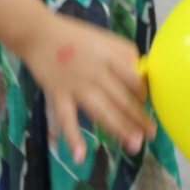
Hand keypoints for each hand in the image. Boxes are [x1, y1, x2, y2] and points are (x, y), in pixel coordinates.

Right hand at [18, 12, 153, 161]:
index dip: (143, 93)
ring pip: (102, 111)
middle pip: (122, 98)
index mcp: (108, 55)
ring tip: (134, 145)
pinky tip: (80, 156)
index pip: (133, 78)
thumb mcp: (103, 38)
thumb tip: (140, 74)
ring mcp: (77, 85)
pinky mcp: (58, 94)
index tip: (145, 103)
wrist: (38, 33)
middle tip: (152, 135)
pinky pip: (67, 119)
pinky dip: (73, 138)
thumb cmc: (73, 35)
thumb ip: (121, 54)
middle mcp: (96, 71)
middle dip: (138, 118)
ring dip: (119, 129)